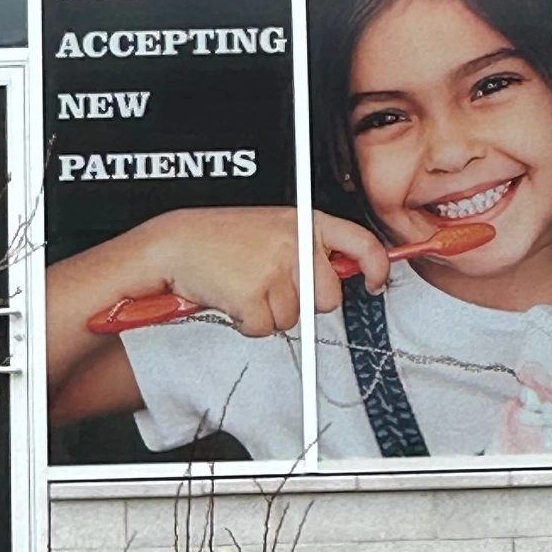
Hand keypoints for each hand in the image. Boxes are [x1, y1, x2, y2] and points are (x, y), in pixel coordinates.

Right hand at [144, 207, 390, 337]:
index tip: (375, 281)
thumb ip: (309, 248)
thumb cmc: (221, 239)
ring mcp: (275, 269)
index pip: (360, 243)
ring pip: (292, 318)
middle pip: (327, 298)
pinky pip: (263, 329)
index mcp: (304, 222)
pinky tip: (233, 297)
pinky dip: (246, 323)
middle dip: (303, 303)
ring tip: (245, 285)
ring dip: (268, 312)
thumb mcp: (274, 229)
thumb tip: (344, 275)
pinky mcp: (253, 295)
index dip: (376, 267)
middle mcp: (294, 243)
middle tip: (272, 286)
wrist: (174, 244)